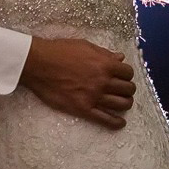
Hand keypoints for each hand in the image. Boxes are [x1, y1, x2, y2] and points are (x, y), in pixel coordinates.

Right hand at [20, 37, 136, 129]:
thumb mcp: (85, 46)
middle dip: (128, 89)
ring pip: (121, 104)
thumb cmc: (60, 51)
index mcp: (105, 64)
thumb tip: (120, 58)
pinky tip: (120, 123)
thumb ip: (104, 53)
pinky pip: (105, 119)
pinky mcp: (83, 109)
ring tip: (122, 103)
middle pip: (128, 89)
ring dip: (125, 104)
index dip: (127, 75)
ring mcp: (94, 96)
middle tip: (123, 90)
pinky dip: (116, 122)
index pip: (128, 73)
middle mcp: (103, 81)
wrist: (39, 64)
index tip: (123, 77)